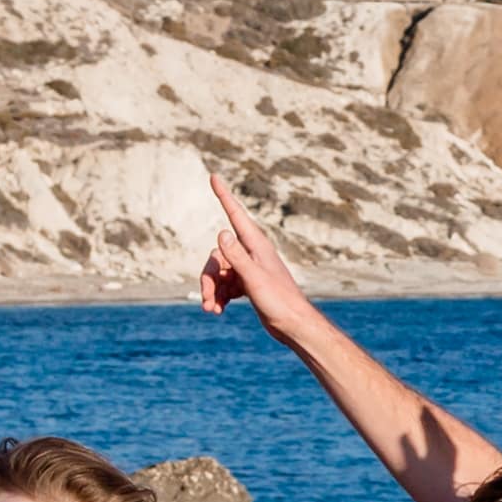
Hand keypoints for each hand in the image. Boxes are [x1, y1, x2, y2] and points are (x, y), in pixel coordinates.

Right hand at [198, 169, 317, 336]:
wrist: (294, 325)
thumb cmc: (279, 301)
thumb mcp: (254, 278)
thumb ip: (237, 257)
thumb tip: (221, 232)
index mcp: (256, 245)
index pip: (235, 214)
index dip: (223, 195)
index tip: (214, 176)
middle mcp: (251, 253)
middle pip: (216, 256)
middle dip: (208, 278)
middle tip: (207, 300)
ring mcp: (249, 268)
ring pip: (218, 272)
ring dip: (211, 290)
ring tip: (211, 309)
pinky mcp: (247, 284)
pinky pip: (224, 284)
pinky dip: (218, 296)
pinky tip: (218, 310)